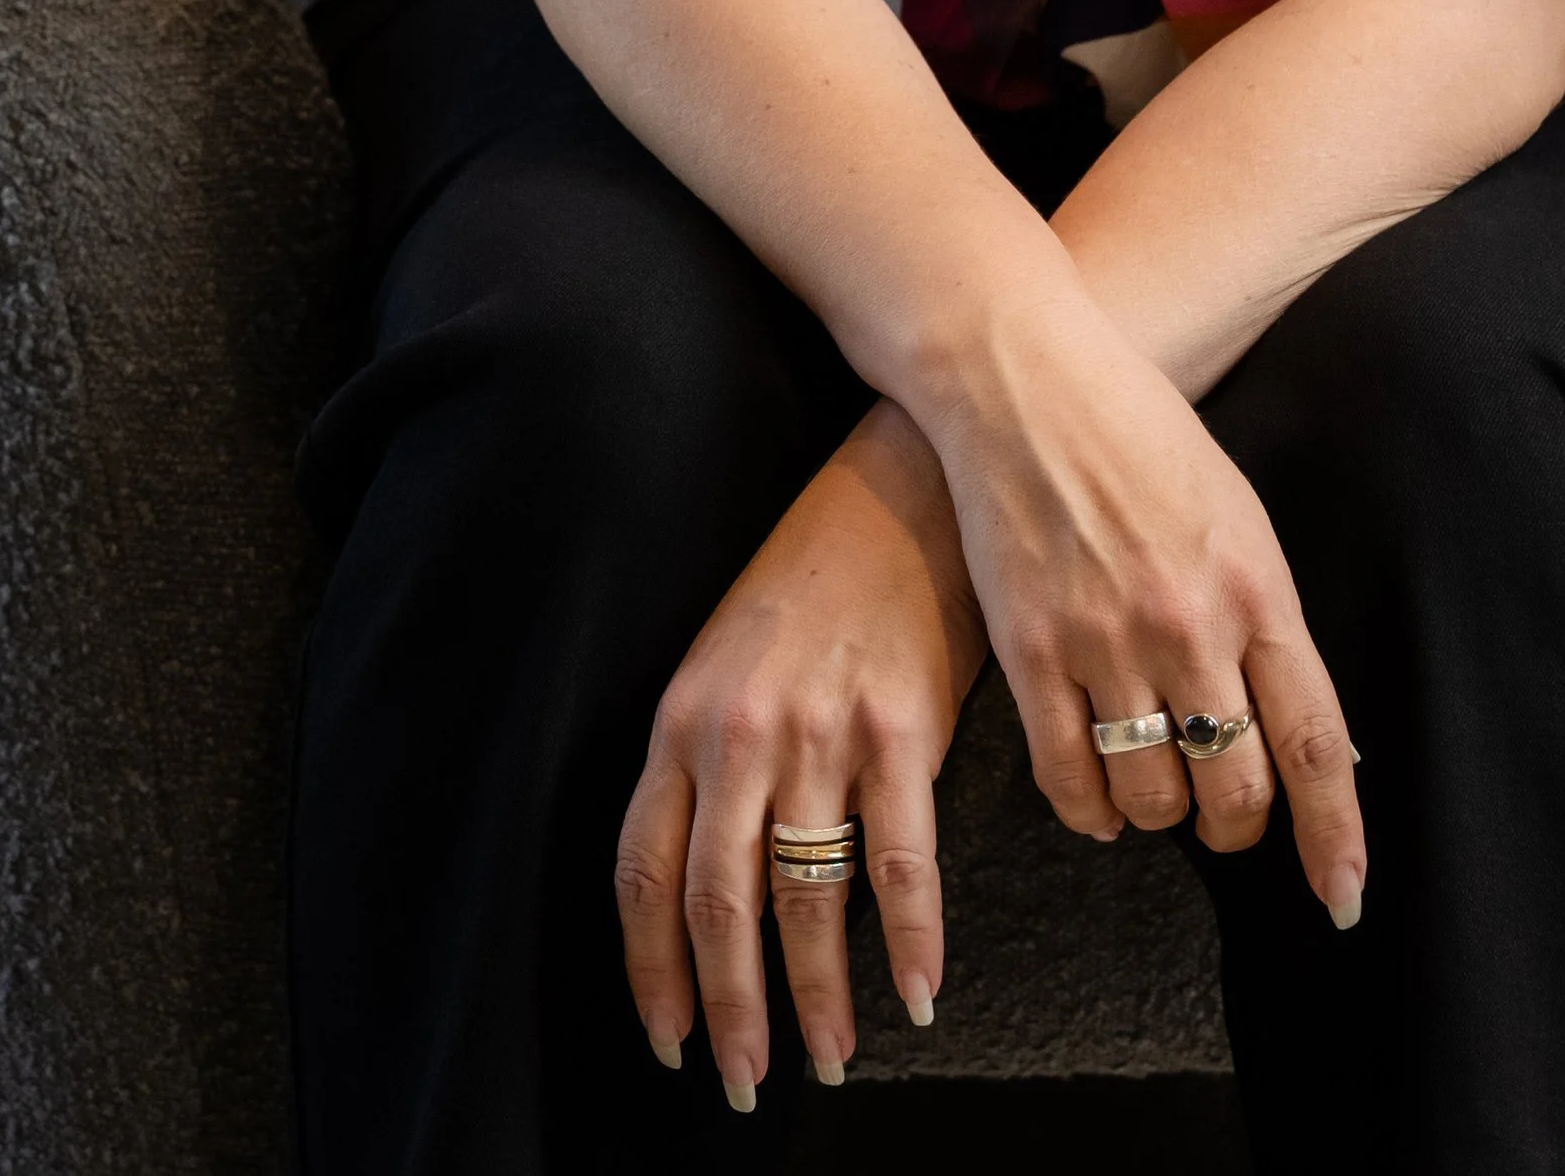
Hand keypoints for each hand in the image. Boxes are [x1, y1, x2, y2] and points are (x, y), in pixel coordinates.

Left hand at [614, 402, 986, 1102]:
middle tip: (745, 1081)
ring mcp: (821, 733)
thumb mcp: (730, 651)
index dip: (652, 969)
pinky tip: (919, 991)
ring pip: (807, 900)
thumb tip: (721, 873)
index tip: (669, 1038)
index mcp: (684, 718)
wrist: (901, 483)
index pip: (645, 871)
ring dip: (816, 999)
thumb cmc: (820, 568)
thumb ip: (712, 752)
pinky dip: (912, 942)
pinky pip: (901, 863)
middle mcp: (740, 734)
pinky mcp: (902, 728)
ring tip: (829, 1059)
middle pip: (719, 906)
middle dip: (730, 1011)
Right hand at [926, 288, 1365, 918]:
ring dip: (1161, 815)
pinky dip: (1089, 812)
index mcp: (1257, 586)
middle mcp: (1191, 626)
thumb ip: (1262, 615)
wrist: (1026, 380)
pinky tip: (1098, 802)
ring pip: (1154, 800)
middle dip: (1239, 824)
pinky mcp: (1032, 653)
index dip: (1333, 834)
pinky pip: (1069, 782)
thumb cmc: (1139, 435)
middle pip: (1238, 790)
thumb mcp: (1233, 513)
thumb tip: (1290, 722)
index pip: (1315, 744)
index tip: (1342, 896)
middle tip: (1227, 813)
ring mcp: (1107, 644)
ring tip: (1157, 786)